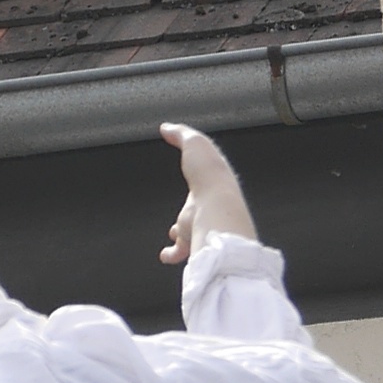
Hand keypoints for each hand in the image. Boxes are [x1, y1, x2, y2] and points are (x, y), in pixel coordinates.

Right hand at [161, 120, 256, 265]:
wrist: (215, 206)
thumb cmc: (209, 176)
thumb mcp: (195, 143)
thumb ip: (180, 134)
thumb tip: (167, 127)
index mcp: (211, 182)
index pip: (205, 180)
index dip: (198, 178)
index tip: (193, 176)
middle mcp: (208, 206)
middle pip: (197, 209)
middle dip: (191, 211)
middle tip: (186, 211)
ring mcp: (201, 225)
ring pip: (191, 231)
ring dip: (182, 234)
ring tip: (175, 237)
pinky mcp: (193, 242)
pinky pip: (181, 251)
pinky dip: (172, 253)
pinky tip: (166, 256)